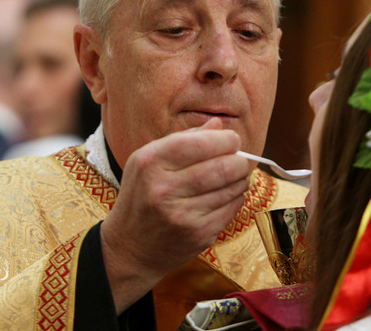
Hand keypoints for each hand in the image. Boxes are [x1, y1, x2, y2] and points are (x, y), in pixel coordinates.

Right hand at [100, 118, 249, 312]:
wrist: (130, 247)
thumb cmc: (142, 196)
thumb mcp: (149, 160)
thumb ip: (184, 139)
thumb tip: (218, 124)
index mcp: (151, 162)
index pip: (201, 143)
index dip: (226, 139)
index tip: (232, 140)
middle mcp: (164, 188)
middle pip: (223, 166)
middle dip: (240, 160)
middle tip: (240, 160)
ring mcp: (182, 215)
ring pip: (233, 188)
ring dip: (240, 179)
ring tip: (234, 177)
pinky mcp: (198, 234)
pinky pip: (232, 208)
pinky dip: (236, 198)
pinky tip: (226, 196)